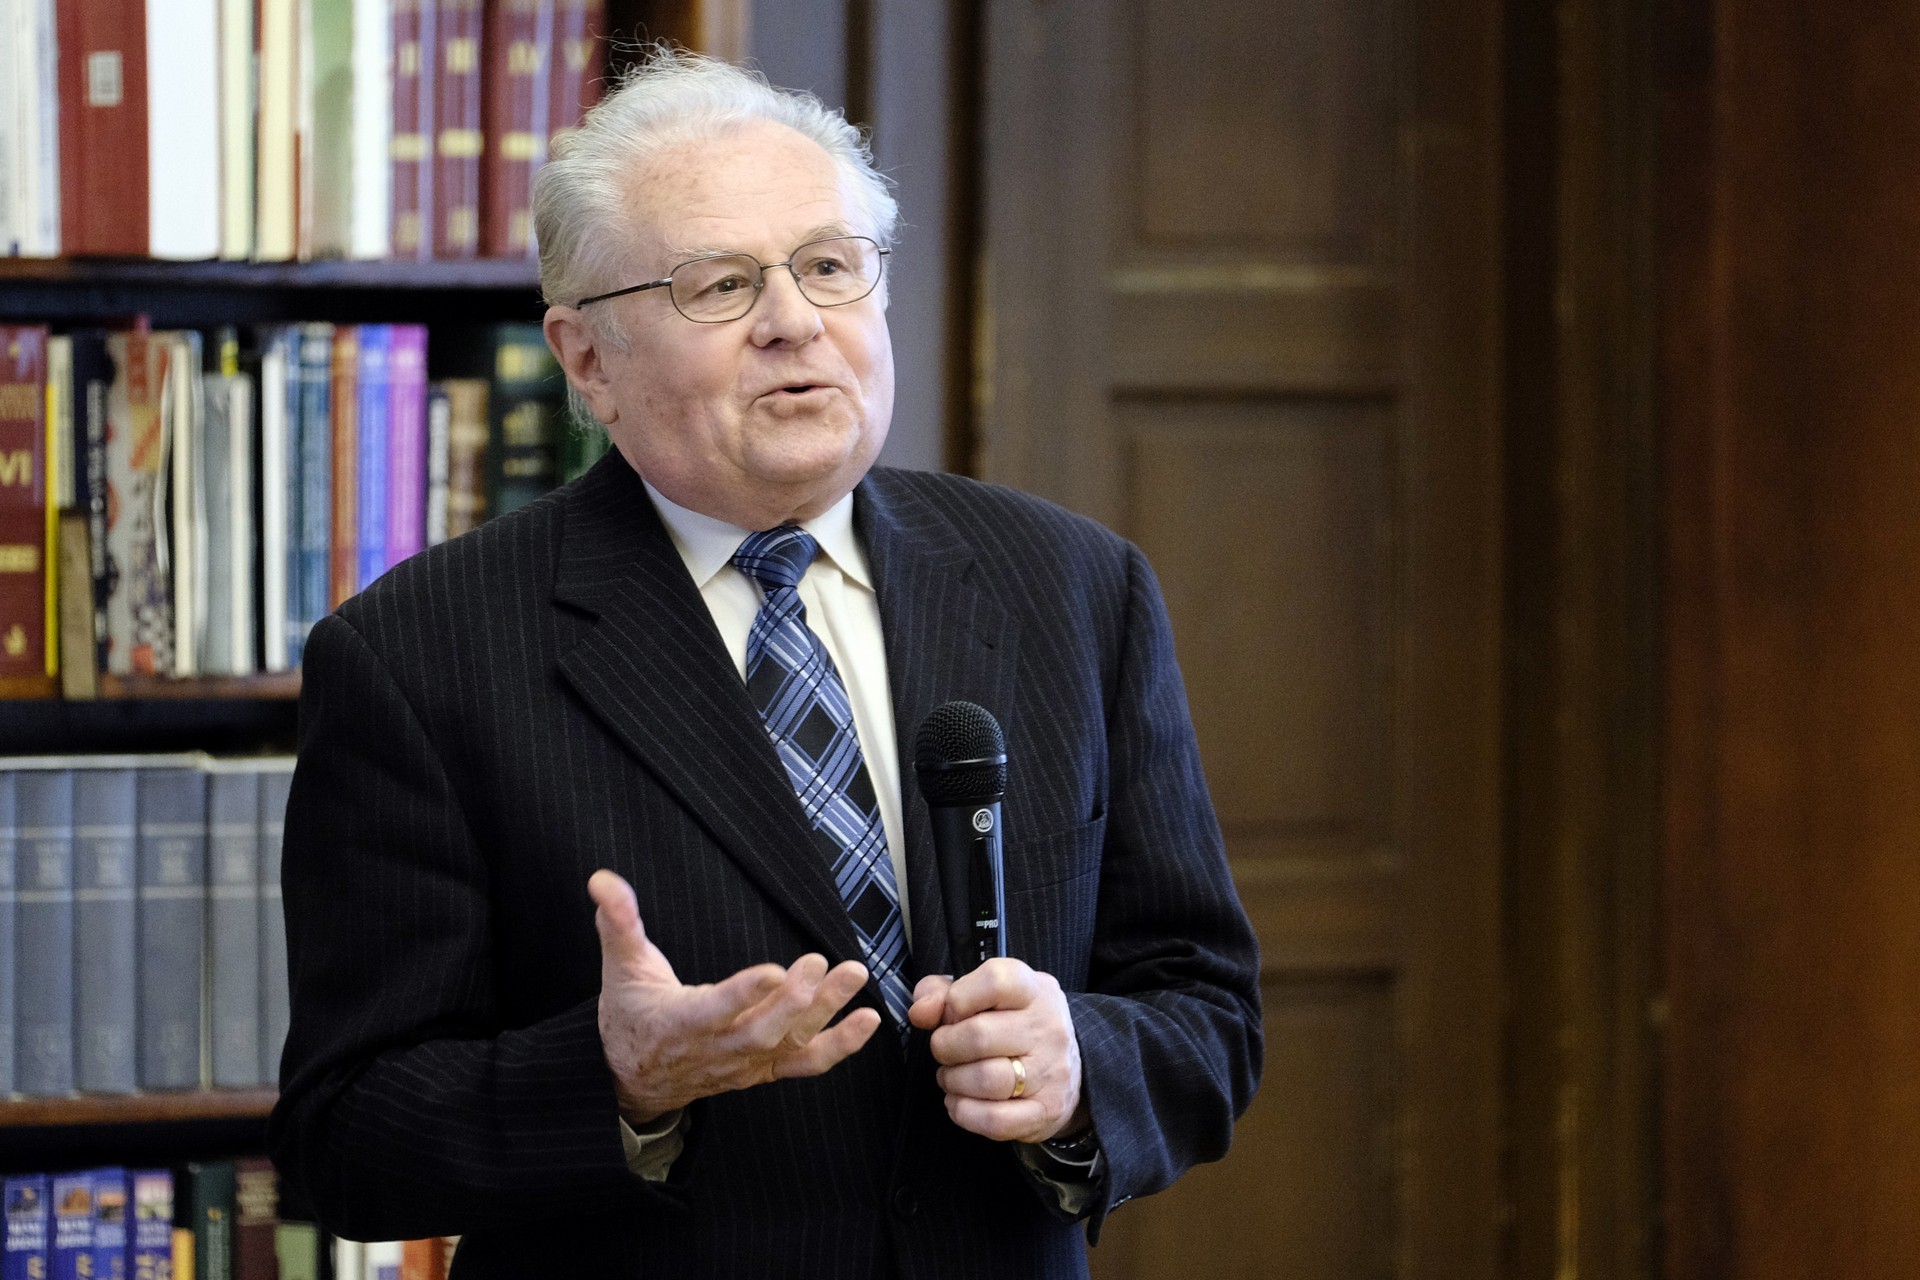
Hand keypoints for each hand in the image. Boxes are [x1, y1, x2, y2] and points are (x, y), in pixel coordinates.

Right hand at [589, 869, 880, 1124]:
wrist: (632, 1080)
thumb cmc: (629, 1017)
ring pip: (789, 1043)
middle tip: (821, 962)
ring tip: (854, 976)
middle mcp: (715, 1050)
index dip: (743, 995)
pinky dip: (839, 1046)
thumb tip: (602, 880)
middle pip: (761, 1032)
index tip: (774, 971)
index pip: (713, 1011)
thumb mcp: (619, 968)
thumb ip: (617, 923)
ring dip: (826, 1013)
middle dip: (795, 1002)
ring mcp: (743, 1064)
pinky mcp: (762, 1069)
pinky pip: (805, 1062)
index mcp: (678, 1023)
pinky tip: (868, 1021)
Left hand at [908, 958, 1085, 1143]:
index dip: (957, 1000)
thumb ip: (941, 992)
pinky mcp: (1047, 1111)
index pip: (994, 982)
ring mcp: (1051, 1071)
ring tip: (951, 1076)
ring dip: (952, 1081)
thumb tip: (920, 1011)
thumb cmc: (1012, 1025)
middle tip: (945, 1051)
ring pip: (985, 1079)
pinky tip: (960, 1102)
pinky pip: (994, 1120)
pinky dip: (964, 1113)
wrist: (1068, 1070)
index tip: (952, 1015)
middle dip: (945, 1046)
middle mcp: (1048, 1027)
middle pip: (978, 1035)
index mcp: (1034, 990)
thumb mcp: (983, 996)